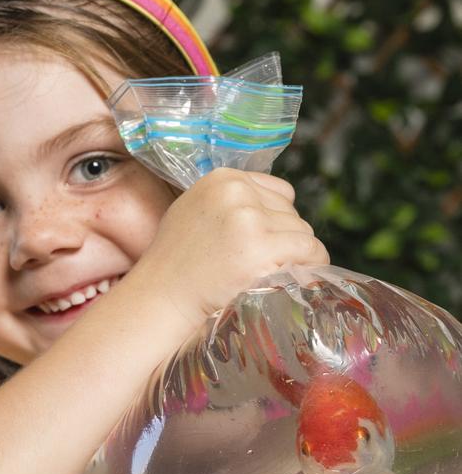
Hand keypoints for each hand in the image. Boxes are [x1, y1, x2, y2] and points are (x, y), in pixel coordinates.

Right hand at [139, 168, 329, 328]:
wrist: (161, 295)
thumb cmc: (175, 261)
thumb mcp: (195, 211)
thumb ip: (229, 202)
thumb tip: (272, 209)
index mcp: (223, 178)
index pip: (279, 193)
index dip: (276, 222)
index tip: (264, 243)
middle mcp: (238, 191)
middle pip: (292, 213)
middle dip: (284, 241)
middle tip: (262, 266)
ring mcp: (250, 218)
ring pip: (303, 232)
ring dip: (296, 256)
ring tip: (269, 274)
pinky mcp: (261, 247)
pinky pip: (311, 251)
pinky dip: (311, 265)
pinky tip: (294, 278)